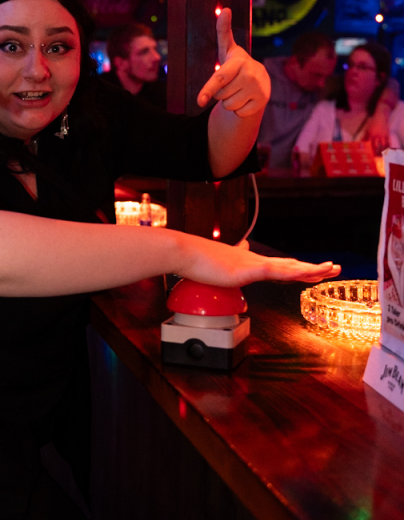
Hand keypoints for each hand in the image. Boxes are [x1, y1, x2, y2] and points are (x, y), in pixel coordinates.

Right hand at [177, 235, 339, 286]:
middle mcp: (255, 261)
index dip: (297, 267)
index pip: (279, 266)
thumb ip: (232, 255)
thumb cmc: (197, 259)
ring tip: (330, 269)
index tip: (313, 269)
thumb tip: (241, 246)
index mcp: (249, 262)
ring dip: (311, 269)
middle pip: (290, 265)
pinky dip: (292, 272)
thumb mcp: (219, 260)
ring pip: (289, 267)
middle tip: (334, 267)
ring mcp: (252, 265)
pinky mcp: (246, 270)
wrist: (185, 252)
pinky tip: (304, 273)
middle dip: (313, 268)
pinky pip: (274, 272)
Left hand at [196, 9, 270, 116]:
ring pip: (228, 105)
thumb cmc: (237, 64)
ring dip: (229, 102)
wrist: (260, 80)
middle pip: (220, 95)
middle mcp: (251, 74)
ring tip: (238, 90)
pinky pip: (239, 113)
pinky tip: (246, 99)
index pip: (219, 79)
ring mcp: (259, 88)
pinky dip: (239, 109)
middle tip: (230, 83)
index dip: (207, 90)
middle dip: (220, 93)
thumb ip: (223, 31)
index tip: (199, 101)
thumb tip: (225, 9)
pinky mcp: (263, 102)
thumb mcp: (228, 49)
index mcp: (239, 62)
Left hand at [365, 111, 389, 155]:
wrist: (381, 117)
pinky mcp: (387, 134)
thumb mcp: (367, 130)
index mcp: (370, 134)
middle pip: (375, 145)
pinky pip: (388, 142)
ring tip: (381, 156)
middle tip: (374, 158)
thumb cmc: (373, 124)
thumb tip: (360, 143)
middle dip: (375, 152)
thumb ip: (364, 137)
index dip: (368, 149)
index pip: (368, 143)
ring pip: (383, 145)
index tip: (368, 155)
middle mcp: (376, 135)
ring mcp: (382, 135)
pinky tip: (387, 151)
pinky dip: (388, 147)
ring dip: (382, 151)